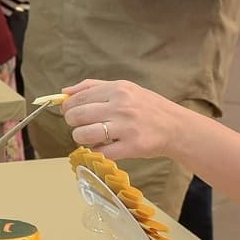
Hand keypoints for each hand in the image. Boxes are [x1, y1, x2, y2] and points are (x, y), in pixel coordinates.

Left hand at [59, 78, 189, 162]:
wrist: (175, 126)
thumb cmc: (146, 107)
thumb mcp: (124, 88)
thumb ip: (93, 87)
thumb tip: (64, 92)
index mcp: (118, 89)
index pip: (79, 98)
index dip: (68, 107)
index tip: (69, 112)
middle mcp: (121, 106)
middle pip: (78, 116)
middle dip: (72, 123)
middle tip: (79, 125)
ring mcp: (126, 128)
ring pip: (85, 135)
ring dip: (80, 138)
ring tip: (89, 137)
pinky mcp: (131, 147)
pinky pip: (100, 152)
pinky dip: (96, 151)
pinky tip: (103, 147)